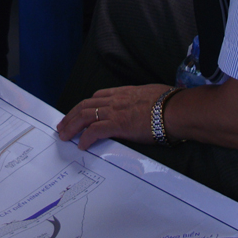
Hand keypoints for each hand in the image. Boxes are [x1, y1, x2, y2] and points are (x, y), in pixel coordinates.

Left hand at [55, 84, 170, 150]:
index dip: (85, 105)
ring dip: (71, 126)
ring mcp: (115, 112)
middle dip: (71, 115)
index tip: (79, 112)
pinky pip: (94, 131)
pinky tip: (81, 145)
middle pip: (85, 105)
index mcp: (124, 92)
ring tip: (64, 135)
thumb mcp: (152, 95)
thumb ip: (143, 100)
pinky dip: (85, 138)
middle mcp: (116, 100)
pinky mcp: (117, 125)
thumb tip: (146, 106)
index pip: (98, 96)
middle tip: (63, 125)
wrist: (175, 110)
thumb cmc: (170, 103)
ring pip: (84, 116)